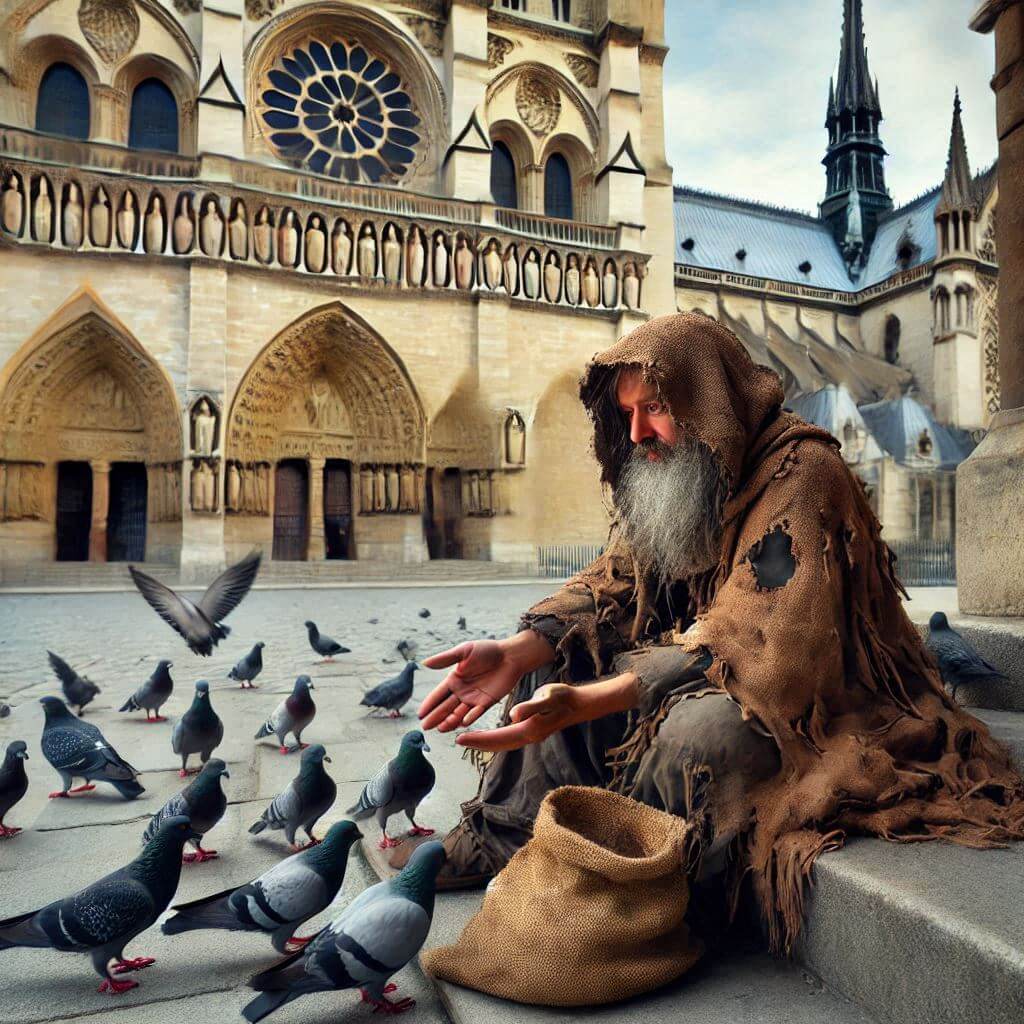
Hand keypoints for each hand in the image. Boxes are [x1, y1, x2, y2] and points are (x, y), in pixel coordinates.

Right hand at [418, 639, 528, 732]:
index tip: (420, 714)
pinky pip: (476, 713)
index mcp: (454, 679)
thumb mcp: (464, 651)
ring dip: (449, 721)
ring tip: (440, 728)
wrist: (510, 655)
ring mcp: (474, 698)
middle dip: (435, 717)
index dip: (429, 704)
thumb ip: (445, 659)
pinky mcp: (487, 703)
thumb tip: (424, 662)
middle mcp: (462, 691)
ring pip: (458, 713)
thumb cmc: (487, 650)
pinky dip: (470, 717)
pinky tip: (462, 723)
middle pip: (446, 706)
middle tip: (425, 727)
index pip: (438, 694)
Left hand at [455, 683, 580, 752]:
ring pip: (503, 742)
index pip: (498, 737)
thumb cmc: (563, 697)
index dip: (479, 739)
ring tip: (468, 738)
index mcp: (529, 729)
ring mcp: (530, 735)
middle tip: (458, 740)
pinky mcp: (531, 730)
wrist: (578, 703)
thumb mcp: (547, 697)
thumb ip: (531, 706)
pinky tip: (488, 734)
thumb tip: (513, 715)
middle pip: (498, 744)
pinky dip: (495, 737)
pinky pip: (508, 737)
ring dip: (486, 742)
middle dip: (478, 743)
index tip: (460, 738)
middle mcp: (528, 736)